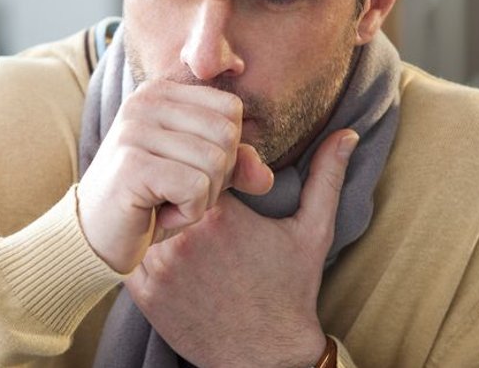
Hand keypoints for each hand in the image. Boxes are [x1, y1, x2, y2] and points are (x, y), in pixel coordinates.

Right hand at [77, 80, 273, 273]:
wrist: (94, 238)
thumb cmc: (149, 202)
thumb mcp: (200, 178)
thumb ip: (236, 166)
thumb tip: (266, 177)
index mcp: (162, 92)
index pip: (231, 109)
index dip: (226, 152)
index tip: (187, 171)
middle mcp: (145, 101)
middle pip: (227, 135)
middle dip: (216, 178)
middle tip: (177, 193)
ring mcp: (135, 130)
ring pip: (215, 163)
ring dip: (200, 200)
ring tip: (165, 203)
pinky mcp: (132, 165)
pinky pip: (196, 188)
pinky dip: (186, 214)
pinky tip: (156, 214)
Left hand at [125, 129, 358, 366]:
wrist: (266, 355)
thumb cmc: (290, 290)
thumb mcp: (313, 230)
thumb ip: (326, 176)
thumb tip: (347, 133)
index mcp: (222, 214)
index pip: (199, 163)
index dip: (209, 168)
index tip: (223, 183)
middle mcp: (184, 236)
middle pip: (169, 186)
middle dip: (183, 188)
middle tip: (198, 199)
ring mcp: (159, 265)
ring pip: (145, 215)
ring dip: (160, 213)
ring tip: (180, 221)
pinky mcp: (144, 292)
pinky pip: (131, 250)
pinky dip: (144, 244)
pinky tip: (168, 249)